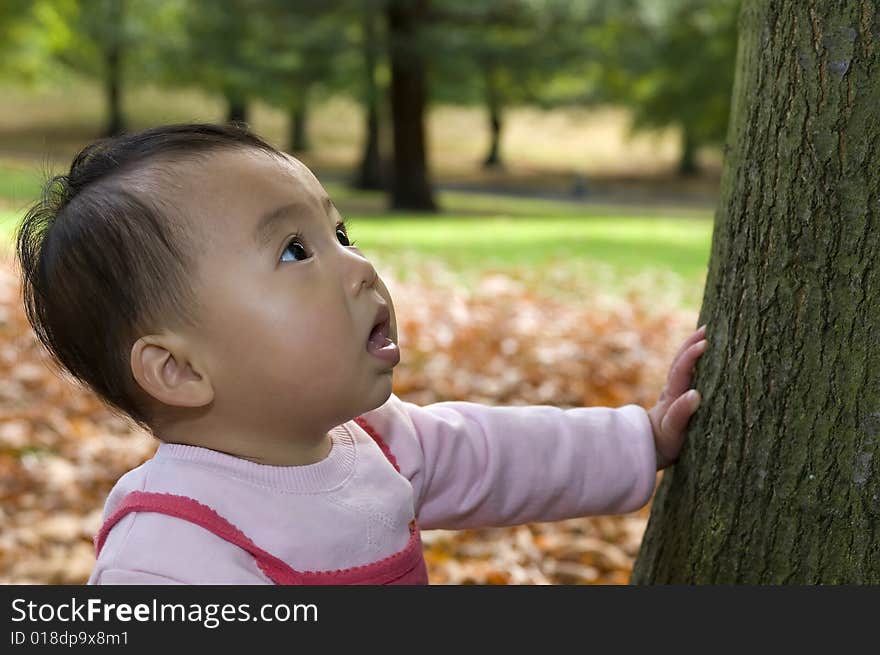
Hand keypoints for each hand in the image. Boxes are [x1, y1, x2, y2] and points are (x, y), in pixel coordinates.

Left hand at [647, 324, 707, 469]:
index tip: (705, 342)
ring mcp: (676, 392)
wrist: (651, 449)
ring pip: (683, 365)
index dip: (691, 355)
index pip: (681, 370)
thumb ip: (680, 413)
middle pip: (681, 361)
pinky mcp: (680, 398)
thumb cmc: (664, 442)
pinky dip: (696, 362)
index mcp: (673, 395)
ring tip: (707, 334)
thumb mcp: (673, 431)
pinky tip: (706, 358)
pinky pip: (688, 374)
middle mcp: (673, 389)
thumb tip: (695, 395)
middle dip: (692, 343)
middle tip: (709, 328)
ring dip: (693, 349)